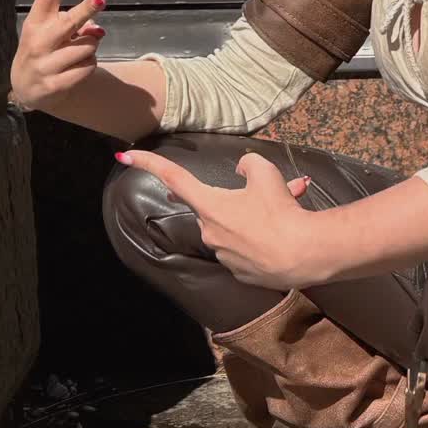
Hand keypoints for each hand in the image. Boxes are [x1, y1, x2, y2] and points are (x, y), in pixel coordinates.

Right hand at [11, 0, 105, 111]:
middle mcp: (38, 41)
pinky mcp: (54, 85)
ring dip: (91, 48)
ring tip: (76, 53)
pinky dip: (89, 66)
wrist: (27, 88)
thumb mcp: (52, 33)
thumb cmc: (44, 50)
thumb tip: (98, 30)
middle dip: (86, 9)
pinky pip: (88, 68)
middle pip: (69, 21)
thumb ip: (75, 25)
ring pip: (87, 46)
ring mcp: (45, 64)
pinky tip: (75, 69)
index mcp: (36, 21)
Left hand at [113, 148, 320, 290]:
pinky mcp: (241, 272)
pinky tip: (286, 231)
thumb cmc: (280, 210)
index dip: (149, 163)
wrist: (303, 254)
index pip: (174, 178)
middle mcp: (209, 231)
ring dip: (258, 215)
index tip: (124, 156)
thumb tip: (242, 171)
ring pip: (237, 226)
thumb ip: (247, 164)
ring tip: (290, 204)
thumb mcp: (265, 173)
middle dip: (240, 197)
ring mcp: (224, 255)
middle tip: (268, 191)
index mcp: (209, 205)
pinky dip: (263, 236)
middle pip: (217, 205)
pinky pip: (248, 247)